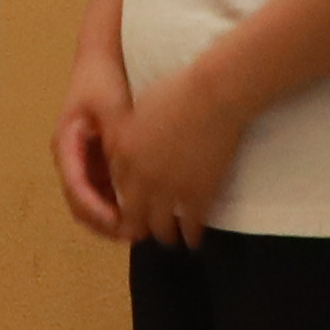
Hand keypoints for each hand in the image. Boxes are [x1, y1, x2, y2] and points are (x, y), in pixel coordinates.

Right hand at [51, 62, 136, 242]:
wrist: (100, 60)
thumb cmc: (103, 80)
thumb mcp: (111, 107)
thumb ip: (117, 140)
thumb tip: (128, 176)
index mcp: (66, 144)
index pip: (76, 186)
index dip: (97, 209)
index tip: (120, 223)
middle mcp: (68, 158)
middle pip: (79, 203)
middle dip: (104, 222)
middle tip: (134, 233)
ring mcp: (79, 162)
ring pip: (89, 203)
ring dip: (110, 219)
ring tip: (139, 229)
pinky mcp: (93, 163)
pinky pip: (101, 193)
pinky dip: (116, 207)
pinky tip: (141, 213)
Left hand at [107, 67, 236, 245]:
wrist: (213, 95)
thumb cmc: (178, 90)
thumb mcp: (141, 108)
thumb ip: (130, 131)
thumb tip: (132, 141)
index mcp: (123, 153)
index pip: (116, 187)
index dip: (126, 196)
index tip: (134, 203)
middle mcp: (140, 177)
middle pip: (133, 216)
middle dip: (139, 227)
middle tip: (149, 230)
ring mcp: (168, 190)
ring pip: (160, 228)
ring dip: (166, 236)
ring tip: (173, 238)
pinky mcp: (197, 196)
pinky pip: (190, 226)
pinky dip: (192, 236)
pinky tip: (195, 239)